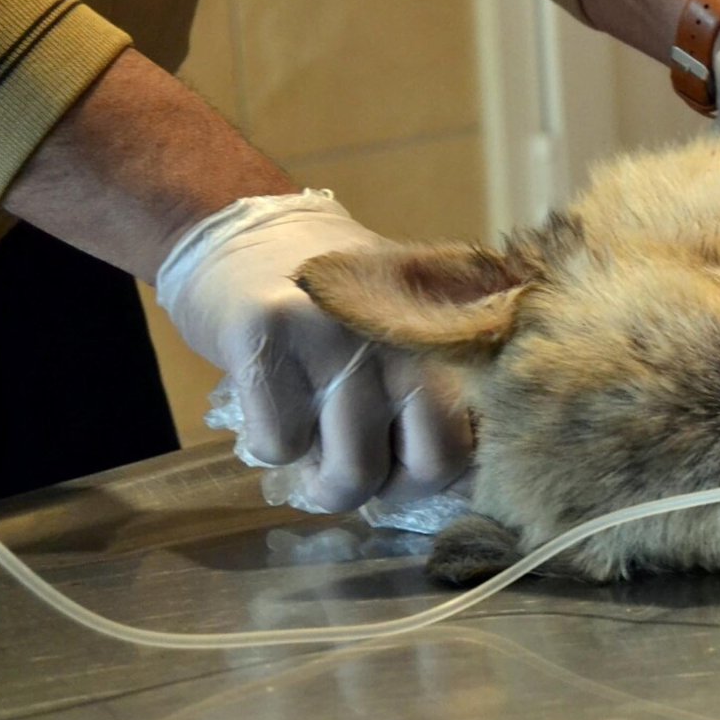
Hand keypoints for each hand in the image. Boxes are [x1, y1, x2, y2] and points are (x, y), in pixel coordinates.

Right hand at [156, 191, 472, 510]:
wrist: (245, 231)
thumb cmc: (336, 305)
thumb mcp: (407, 334)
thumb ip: (438, 396)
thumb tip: (448, 487)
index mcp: (452, 334)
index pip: (473, 444)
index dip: (433, 475)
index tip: (401, 465)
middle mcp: (409, 333)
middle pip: (427, 468)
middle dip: (386, 488)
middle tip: (356, 467)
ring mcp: (341, 334)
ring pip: (351, 474)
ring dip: (322, 482)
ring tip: (311, 445)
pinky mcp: (270, 334)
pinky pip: (281, 446)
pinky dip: (271, 446)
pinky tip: (271, 403)